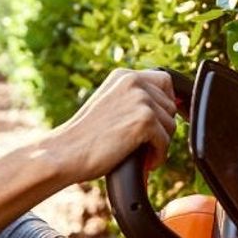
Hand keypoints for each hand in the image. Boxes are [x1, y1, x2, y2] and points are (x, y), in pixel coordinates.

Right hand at [45, 68, 177, 184]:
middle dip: (161, 128)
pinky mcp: (145, 119)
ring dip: (159, 144)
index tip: (161, 122)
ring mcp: (140, 99)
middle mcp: (133, 81)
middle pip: (170, 106)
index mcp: (124, 75)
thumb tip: (171, 105)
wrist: (65, 152)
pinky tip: (143, 162)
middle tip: (144, 144)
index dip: (167, 103)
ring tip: (140, 154)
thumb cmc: (85, 137)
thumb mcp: (111, 105)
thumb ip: (134, 100)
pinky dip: (158, 156)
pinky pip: (166, 142)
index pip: (165, 81)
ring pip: (171, 126)